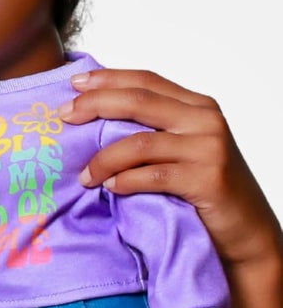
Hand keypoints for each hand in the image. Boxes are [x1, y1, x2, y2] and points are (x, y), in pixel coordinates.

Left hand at [59, 68, 279, 267]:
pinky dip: (124, 180)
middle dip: (94, 105)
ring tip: (85, 176)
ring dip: (102, 159)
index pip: (146, 81)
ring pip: (138, 142)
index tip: (73, 84)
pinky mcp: (207, 178)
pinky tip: (110, 187)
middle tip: (64, 117)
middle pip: (138, 102)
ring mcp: (208, 148)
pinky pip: (152, 175)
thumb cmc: (202, 187)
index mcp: (197, 106)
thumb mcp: (181, 148)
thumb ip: (152, 128)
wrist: (245, 228)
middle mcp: (205, 120)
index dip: (107, 79)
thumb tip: (93, 116)